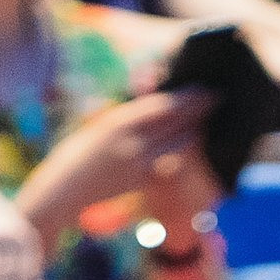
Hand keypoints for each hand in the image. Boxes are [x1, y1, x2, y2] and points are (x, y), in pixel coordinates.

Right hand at [24, 90, 214, 225]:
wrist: (63, 192)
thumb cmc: (75, 156)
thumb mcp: (97, 128)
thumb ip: (126, 118)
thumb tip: (151, 104)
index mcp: (118, 123)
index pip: (162, 106)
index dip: (186, 97)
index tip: (203, 87)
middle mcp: (131, 143)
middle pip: (174, 123)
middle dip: (198, 109)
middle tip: (216, 97)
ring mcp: (138, 164)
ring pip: (177, 144)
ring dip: (194, 129)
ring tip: (206, 118)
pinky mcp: (140, 181)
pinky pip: (167, 161)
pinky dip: (180, 149)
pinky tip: (188, 142)